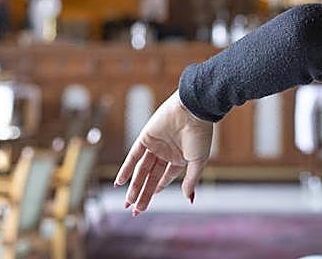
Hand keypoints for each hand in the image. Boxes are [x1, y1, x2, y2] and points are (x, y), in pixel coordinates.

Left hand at [113, 89, 213, 213]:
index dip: (155, 191)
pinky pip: (133, 156)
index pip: (164, 178)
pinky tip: (120, 182)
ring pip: (142, 169)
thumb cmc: (200, 134)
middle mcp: (165, 152)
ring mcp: (155, 145)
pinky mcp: (145, 137)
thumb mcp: (198, 161)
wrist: (194, 110)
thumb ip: (191, 180)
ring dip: (135, 186)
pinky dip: (126, 169)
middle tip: (135, 210)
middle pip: (151, 177)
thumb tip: (189, 198)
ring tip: (129, 202)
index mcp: (179, 158)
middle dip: (143, 194)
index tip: (146, 205)